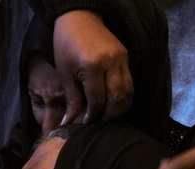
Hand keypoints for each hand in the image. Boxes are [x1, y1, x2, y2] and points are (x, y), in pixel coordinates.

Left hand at [52, 10, 131, 124]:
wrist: (79, 18)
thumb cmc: (66, 45)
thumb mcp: (65, 74)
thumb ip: (72, 99)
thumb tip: (69, 122)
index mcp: (93, 67)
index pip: (98, 100)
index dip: (93, 115)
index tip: (86, 124)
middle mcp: (111, 62)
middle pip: (118, 98)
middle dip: (110, 116)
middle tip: (99, 124)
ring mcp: (121, 58)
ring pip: (128, 91)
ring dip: (120, 108)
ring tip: (108, 117)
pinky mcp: (126, 56)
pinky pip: (129, 81)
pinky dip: (124, 96)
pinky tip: (114, 104)